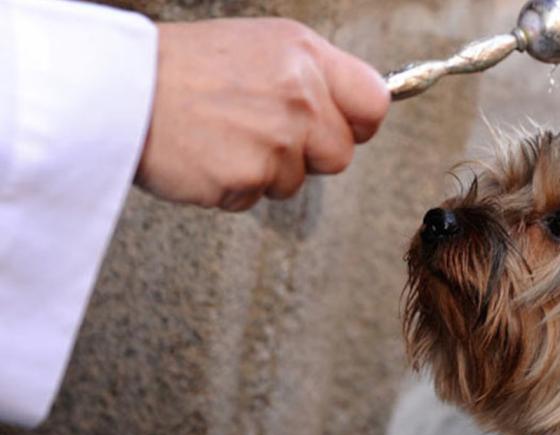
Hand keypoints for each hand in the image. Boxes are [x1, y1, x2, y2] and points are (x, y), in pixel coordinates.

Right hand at [136, 18, 389, 210]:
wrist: (120, 89)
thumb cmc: (183, 67)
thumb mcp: (260, 46)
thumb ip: (310, 76)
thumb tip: (349, 108)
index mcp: (306, 56)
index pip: (374, 102)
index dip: (359, 123)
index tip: (342, 128)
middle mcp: (299, 97)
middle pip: (340, 155)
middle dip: (308, 155)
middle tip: (263, 134)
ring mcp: (275, 140)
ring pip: (295, 181)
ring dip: (265, 172)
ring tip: (224, 138)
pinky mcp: (247, 177)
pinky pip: (255, 198)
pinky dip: (232, 187)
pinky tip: (207, 157)